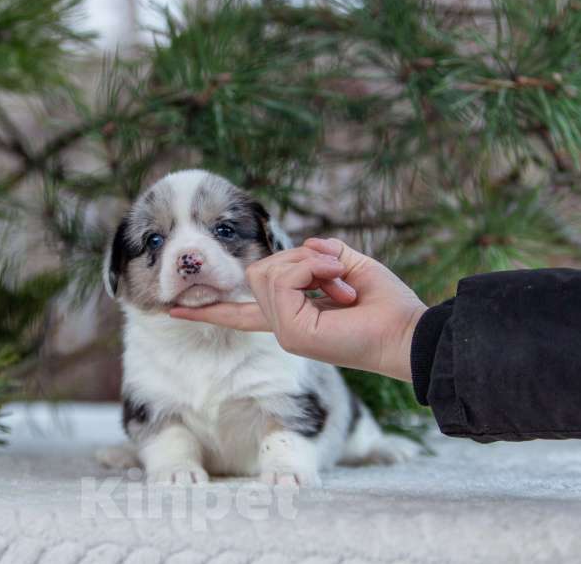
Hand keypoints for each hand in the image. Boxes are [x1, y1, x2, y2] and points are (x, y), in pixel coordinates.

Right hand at [168, 237, 426, 380]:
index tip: (173, 309)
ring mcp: (284, 332)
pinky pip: (283, 279)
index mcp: (291, 317)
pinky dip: (311, 271)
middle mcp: (282, 327)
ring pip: (268, 272)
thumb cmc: (386, 305)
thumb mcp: (349, 266)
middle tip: (338, 275)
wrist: (408, 333)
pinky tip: (336, 289)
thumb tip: (302, 247)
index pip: (240, 312)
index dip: (209, 309)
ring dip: (309, 264)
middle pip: (259, 273)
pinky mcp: (291, 332)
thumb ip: (319, 253)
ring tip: (341, 283)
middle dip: (299, 259)